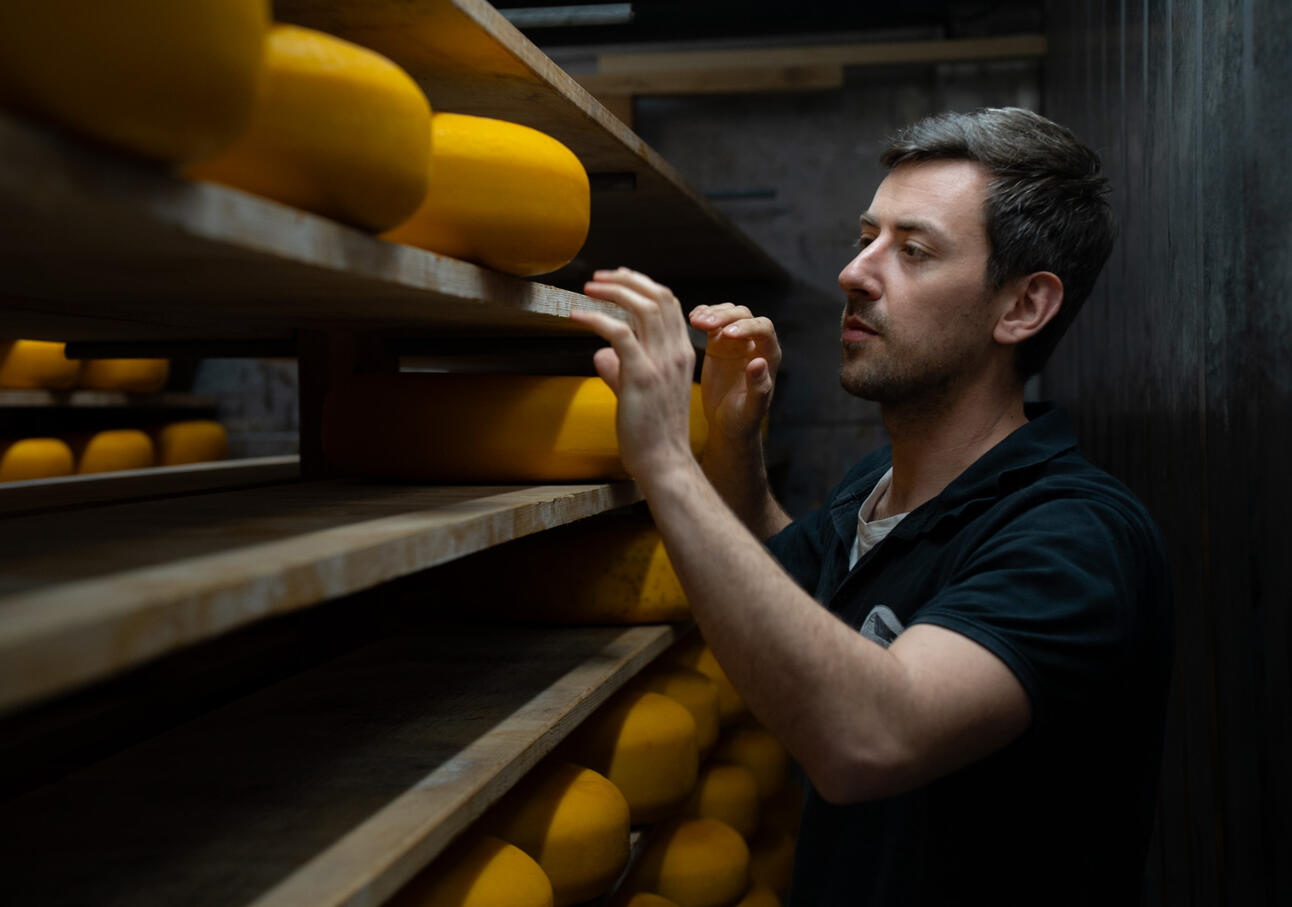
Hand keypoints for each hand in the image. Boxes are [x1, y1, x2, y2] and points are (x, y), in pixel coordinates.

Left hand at [570, 268, 697, 482]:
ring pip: (641, 307)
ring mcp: (660, 363)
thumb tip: (600, 356)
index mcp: (681, 354)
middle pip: (658, 296)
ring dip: (612, 291)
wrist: (664, 463)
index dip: (643, 285)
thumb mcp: (639, 394)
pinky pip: (618, 333)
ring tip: (588, 287)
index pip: (669, 304)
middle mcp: (675, 353)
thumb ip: (621, 370)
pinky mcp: (641, 376)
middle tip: (600, 277)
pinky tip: (576, 316)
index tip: (618, 279)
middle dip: (627, 279)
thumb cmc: (653, 435)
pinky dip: (596, 318)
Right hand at [689, 303, 780, 446]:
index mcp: (768, 356)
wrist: (725, 425)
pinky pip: (712, 321)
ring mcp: (735, 341)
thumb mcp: (750, 409)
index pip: (764, 329)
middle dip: (725, 316)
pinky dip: (703, 315)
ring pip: (728, 313)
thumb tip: (758, 362)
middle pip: (743, 315)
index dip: (747, 327)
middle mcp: (754, 343)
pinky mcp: (717, 343)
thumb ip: (759, 388)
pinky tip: (691, 318)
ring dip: (712, 313)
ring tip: (695, 321)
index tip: (726, 335)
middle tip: (703, 324)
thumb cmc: (742, 421)